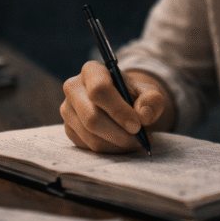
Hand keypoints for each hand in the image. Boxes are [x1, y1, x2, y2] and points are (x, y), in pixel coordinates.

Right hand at [60, 62, 174, 152]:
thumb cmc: (133, 96)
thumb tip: (143, 115)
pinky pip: (88, 146)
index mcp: (91, 71)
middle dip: (119, 134)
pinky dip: (110, 149)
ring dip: (117, 144)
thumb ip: (152, 100)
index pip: (99, 90)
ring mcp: (67, 109)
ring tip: (135, 141)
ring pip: (90, 136)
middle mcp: (73, 87)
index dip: (119, 110)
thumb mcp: (148, 93)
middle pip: (91, 117)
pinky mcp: (68, 128)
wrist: (122, 104)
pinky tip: (121, 142)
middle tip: (139, 139)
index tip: (137, 126)